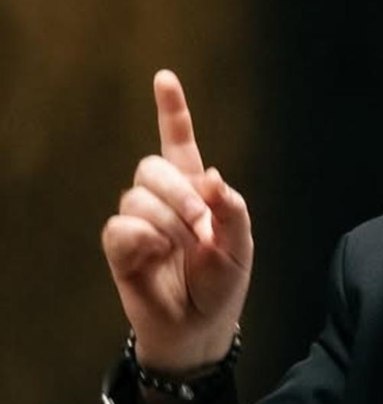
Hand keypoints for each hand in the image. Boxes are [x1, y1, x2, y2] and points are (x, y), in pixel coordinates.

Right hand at [101, 70, 252, 375]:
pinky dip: (146, 241)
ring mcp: (138, 220)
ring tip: (183, 251)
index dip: (172, 110)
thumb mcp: (241, 245)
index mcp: (195, 190)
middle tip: (201, 227)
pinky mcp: (120, 246)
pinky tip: (155, 258)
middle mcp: (163, 198)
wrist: (200, 325)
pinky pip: (122, 226)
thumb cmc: (221, 282)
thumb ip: (231, 208)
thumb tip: (210, 176)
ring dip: (169, 224)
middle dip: (181, 195)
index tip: (164, 78)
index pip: (179, 142)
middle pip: (153, 166)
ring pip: (139, 197)